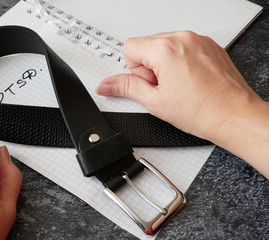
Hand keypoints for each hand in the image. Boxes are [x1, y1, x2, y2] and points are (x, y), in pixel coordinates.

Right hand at [97, 31, 261, 140]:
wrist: (234, 115)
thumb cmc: (202, 111)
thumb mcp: (155, 102)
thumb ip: (126, 88)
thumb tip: (106, 85)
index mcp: (165, 50)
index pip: (129, 47)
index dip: (134, 70)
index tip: (148, 83)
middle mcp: (182, 38)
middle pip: (147, 44)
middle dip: (149, 66)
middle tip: (164, 87)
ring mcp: (198, 40)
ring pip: (164, 45)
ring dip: (164, 63)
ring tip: (178, 85)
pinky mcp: (208, 44)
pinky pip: (182, 46)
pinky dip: (180, 60)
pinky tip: (188, 80)